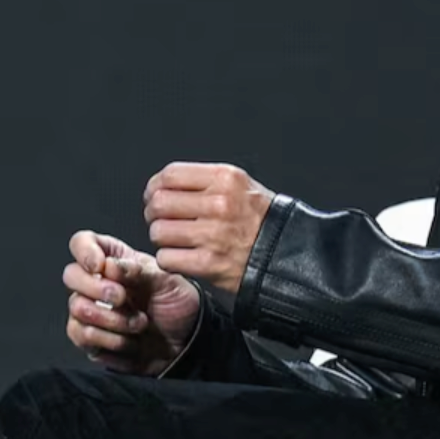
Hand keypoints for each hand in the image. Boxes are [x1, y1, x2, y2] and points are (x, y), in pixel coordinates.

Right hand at [63, 231, 203, 375]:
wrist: (187, 342)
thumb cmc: (177, 304)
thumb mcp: (167, 282)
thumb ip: (138, 271)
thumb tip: (109, 266)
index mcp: (113, 259)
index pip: (82, 243)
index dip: (84, 251)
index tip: (99, 266)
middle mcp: (96, 282)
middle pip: (71, 275)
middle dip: (96, 288)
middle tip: (122, 298)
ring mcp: (91, 311)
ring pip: (77, 308)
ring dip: (110, 319)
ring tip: (139, 324)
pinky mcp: (91, 338)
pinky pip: (81, 336)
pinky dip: (108, 340)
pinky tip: (130, 342)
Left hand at [144, 162, 275, 293]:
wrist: (286, 255)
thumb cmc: (262, 222)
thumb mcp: (242, 186)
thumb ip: (206, 181)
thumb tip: (164, 184)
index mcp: (225, 179)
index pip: (170, 174)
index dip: (154, 186)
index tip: (154, 195)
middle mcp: (219, 204)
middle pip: (160, 203)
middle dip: (153, 213)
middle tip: (160, 220)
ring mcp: (213, 235)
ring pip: (159, 231)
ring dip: (161, 238)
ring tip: (174, 240)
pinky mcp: (209, 263)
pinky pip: (167, 258)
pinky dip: (168, 259)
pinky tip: (181, 257)